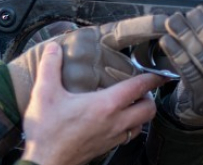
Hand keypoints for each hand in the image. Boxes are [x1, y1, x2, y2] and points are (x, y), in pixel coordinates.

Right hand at [21, 43, 164, 164]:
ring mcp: (112, 137)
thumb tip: (54, 49)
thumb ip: (50, 66)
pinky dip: (129, 127)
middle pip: (148, 110)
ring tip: (131, 103)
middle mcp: (114, 122)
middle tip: (141, 87)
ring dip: (141, 114)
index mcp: (105, 105)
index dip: (152, 78)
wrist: (45, 161)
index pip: (138, 88)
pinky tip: (116, 121)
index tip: (158, 73)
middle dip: (150, 97)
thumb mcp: (44, 92)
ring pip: (141, 125)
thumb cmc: (47, 131)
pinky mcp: (105, 148)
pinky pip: (128, 136)